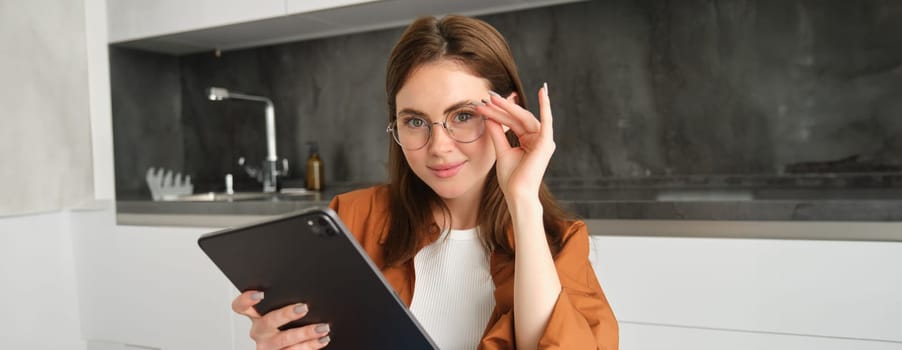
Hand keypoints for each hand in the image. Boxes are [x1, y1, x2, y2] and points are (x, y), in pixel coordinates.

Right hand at [232, 290, 331, 348]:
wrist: (288, 347)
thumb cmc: (287, 324)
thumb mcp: (282, 312)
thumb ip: (286, 301)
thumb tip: (308, 289)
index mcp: (255, 316)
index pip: (241, 306)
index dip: (246, 300)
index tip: (260, 294)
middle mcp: (259, 332)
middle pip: (267, 322)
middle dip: (286, 314)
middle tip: (304, 308)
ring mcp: (268, 346)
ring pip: (284, 340)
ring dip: (305, 333)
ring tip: (322, 327)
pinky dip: (312, 345)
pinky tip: (323, 339)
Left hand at [478, 84, 554, 201]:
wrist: (517, 194)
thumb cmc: (511, 178)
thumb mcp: (501, 151)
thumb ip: (497, 133)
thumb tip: (489, 117)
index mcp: (530, 141)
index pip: (513, 122)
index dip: (498, 113)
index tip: (483, 105)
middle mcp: (539, 139)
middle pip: (518, 118)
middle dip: (501, 107)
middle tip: (486, 97)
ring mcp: (544, 140)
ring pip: (524, 117)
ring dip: (509, 107)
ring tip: (493, 98)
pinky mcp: (546, 142)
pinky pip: (547, 121)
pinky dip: (546, 106)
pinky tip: (544, 91)